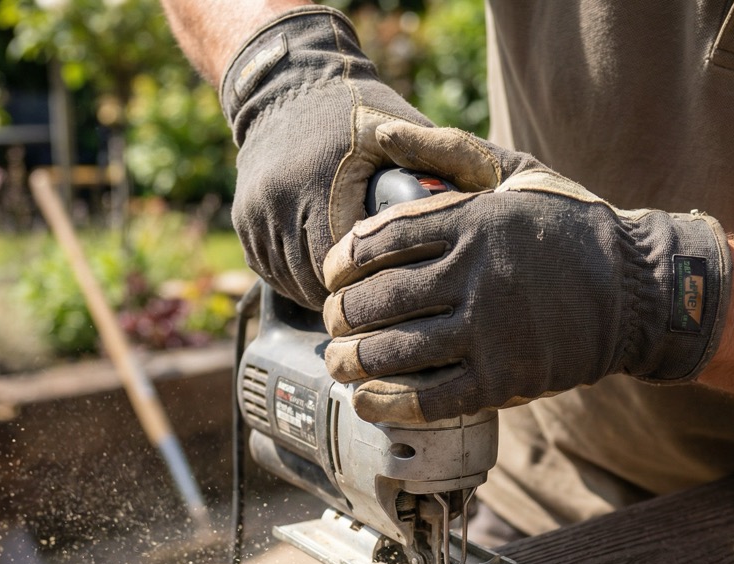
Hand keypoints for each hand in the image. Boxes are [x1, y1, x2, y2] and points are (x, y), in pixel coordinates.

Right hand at [221, 7, 430, 308]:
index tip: (404, 294)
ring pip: (294, 285)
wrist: (287, 85)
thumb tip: (490, 197)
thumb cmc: (356, 110)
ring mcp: (257, 216)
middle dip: (353, 298)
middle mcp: (283, 202)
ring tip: (360, 299)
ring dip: (325, 296)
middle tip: (387, 308)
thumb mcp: (401, 126)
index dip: (379, 285)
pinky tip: (327, 279)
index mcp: (325, 184)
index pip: (354, 266)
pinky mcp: (243, 225)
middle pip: (320, 282)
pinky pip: (273, 274)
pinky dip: (299, 282)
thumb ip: (445, 157)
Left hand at [321, 122, 732, 424]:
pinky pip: (428, 399)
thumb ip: (451, 154)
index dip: (340, 263)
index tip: (332, 275)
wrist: (637, 290)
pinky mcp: (504, 380)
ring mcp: (489, 331)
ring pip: (393, 353)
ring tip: (340, 362)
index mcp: (470, 221)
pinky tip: (367, 400)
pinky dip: (387, 404)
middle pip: (375, 302)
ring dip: (352, 362)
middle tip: (334, 324)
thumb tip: (385, 136)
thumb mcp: (515, 173)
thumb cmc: (568, 229)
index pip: (376, 241)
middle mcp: (474, 275)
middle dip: (340, 318)